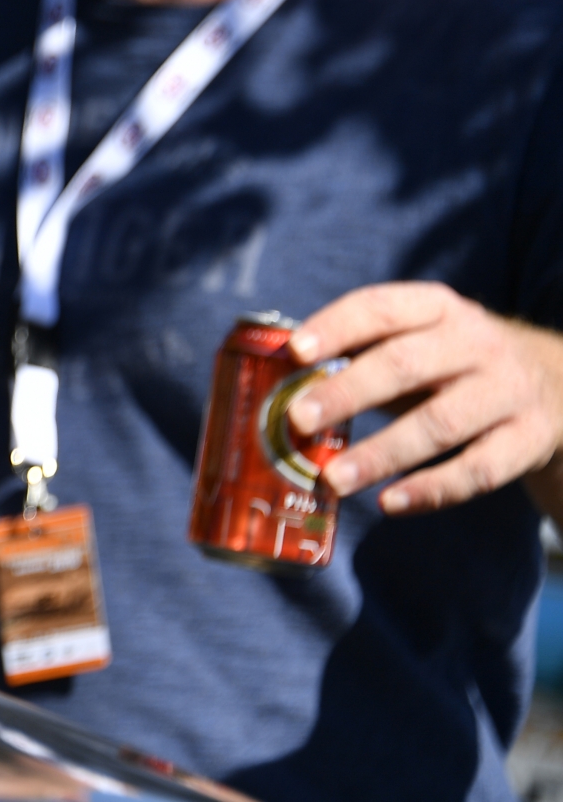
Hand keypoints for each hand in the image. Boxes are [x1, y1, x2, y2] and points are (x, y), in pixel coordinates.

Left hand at [285, 282, 562, 515]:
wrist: (556, 383)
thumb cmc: (452, 362)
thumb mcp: (418, 338)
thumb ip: (361, 352)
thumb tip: (276, 379)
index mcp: (438, 307)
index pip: (381, 308)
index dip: (337, 328)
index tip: (296, 352)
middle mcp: (477, 343)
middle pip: (406, 365)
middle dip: (348, 392)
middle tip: (299, 419)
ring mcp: (508, 391)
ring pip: (440, 424)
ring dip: (381, 453)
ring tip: (332, 479)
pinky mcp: (529, 439)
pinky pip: (479, 470)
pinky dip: (431, 489)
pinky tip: (389, 503)